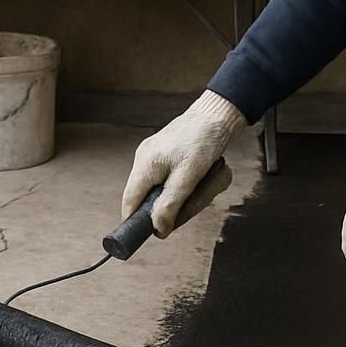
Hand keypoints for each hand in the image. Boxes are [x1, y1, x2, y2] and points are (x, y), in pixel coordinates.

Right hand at [122, 90, 244, 236]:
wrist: (215, 115)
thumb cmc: (203, 142)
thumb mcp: (189, 177)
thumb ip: (171, 204)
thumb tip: (158, 230)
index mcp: (145, 165)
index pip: (129, 203)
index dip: (137, 222)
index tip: (157, 231)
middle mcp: (143, 160)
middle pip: (146, 199)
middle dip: (171, 207)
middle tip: (195, 202)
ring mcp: (152, 156)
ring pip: (160, 190)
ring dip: (183, 195)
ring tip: (204, 185)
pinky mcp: (164, 154)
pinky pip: (169, 179)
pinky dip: (185, 184)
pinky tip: (201, 177)